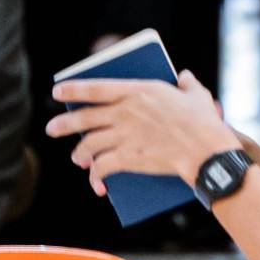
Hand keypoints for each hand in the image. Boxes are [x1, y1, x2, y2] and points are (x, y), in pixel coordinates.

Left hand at [47, 67, 237, 194]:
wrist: (206, 152)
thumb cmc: (205, 123)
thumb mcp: (197, 96)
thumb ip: (187, 84)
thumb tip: (184, 76)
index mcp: (138, 91)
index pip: (96, 87)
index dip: (73, 89)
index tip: (57, 91)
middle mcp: (125, 112)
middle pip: (85, 117)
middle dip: (64, 124)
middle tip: (52, 128)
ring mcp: (125, 136)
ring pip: (89, 144)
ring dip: (80, 153)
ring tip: (76, 158)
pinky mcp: (129, 158)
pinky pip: (103, 167)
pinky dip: (96, 177)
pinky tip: (96, 184)